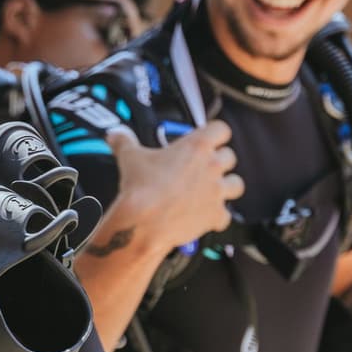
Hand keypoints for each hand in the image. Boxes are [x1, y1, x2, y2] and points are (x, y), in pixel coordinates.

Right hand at [105, 121, 243, 252]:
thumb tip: (115, 135)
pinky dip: (217, 216)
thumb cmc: (142, 188)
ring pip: (236, 184)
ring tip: (213, 189)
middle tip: (202, 166)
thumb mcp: (130, 157)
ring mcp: (216, 192)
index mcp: (196, 147)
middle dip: (218, 160)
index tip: (207, 137)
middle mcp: (212, 167)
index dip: (214, 133)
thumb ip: (124, 142)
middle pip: (230, 156)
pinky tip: (205, 216)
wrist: (144, 221)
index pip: (220, 129)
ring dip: (227, 186)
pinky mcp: (215, 215)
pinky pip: (226, 215)